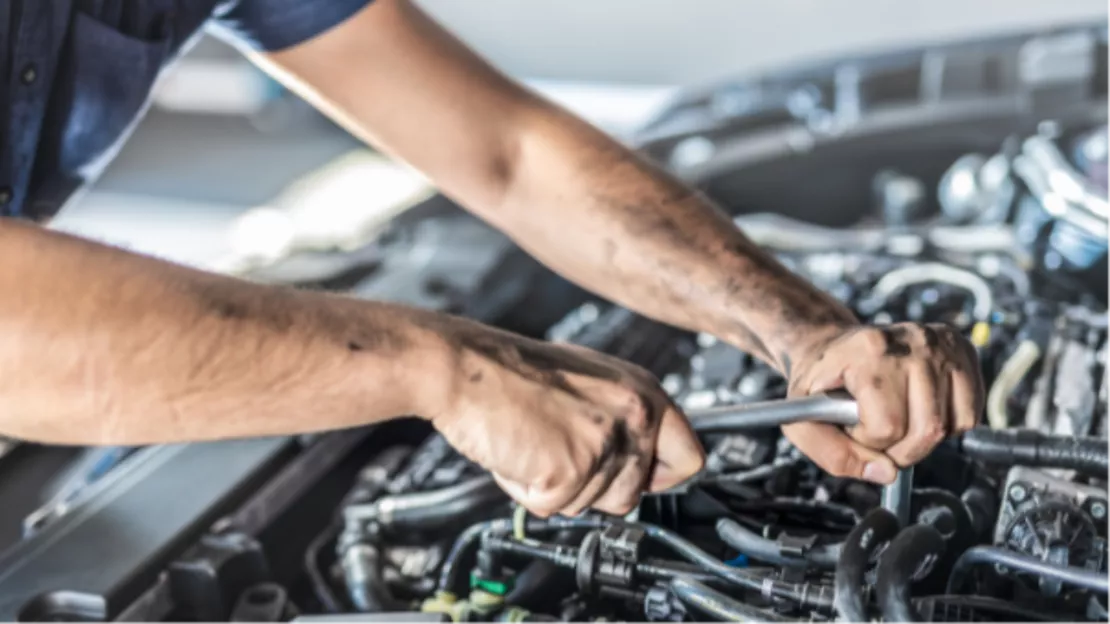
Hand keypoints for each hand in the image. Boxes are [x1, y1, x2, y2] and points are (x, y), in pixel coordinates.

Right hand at [422, 318, 704, 516]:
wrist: (465, 366)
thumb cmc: (513, 371)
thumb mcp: (590, 381)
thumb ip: (622, 418)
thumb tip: (638, 461)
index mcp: (643, 392)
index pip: (689, 459)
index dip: (658, 477)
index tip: (638, 480)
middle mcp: (633, 417)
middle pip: (633, 496)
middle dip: (592, 487)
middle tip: (558, 451)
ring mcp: (603, 445)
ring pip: (589, 506)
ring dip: (555, 488)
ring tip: (533, 443)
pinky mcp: (569, 470)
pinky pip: (551, 508)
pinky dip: (526, 490)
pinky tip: (517, 453)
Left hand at [782, 322, 983, 483]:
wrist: (832, 348)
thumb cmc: (819, 384)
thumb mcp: (803, 421)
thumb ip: (833, 454)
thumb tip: (886, 473)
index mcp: (869, 351)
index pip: (887, 426)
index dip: (868, 440)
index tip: (854, 426)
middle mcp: (912, 341)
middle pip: (927, 429)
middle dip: (899, 449)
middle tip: (877, 432)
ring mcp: (941, 344)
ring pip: (950, 426)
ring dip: (922, 438)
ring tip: (896, 416)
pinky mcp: (962, 350)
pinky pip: (970, 414)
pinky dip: (947, 426)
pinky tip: (919, 410)